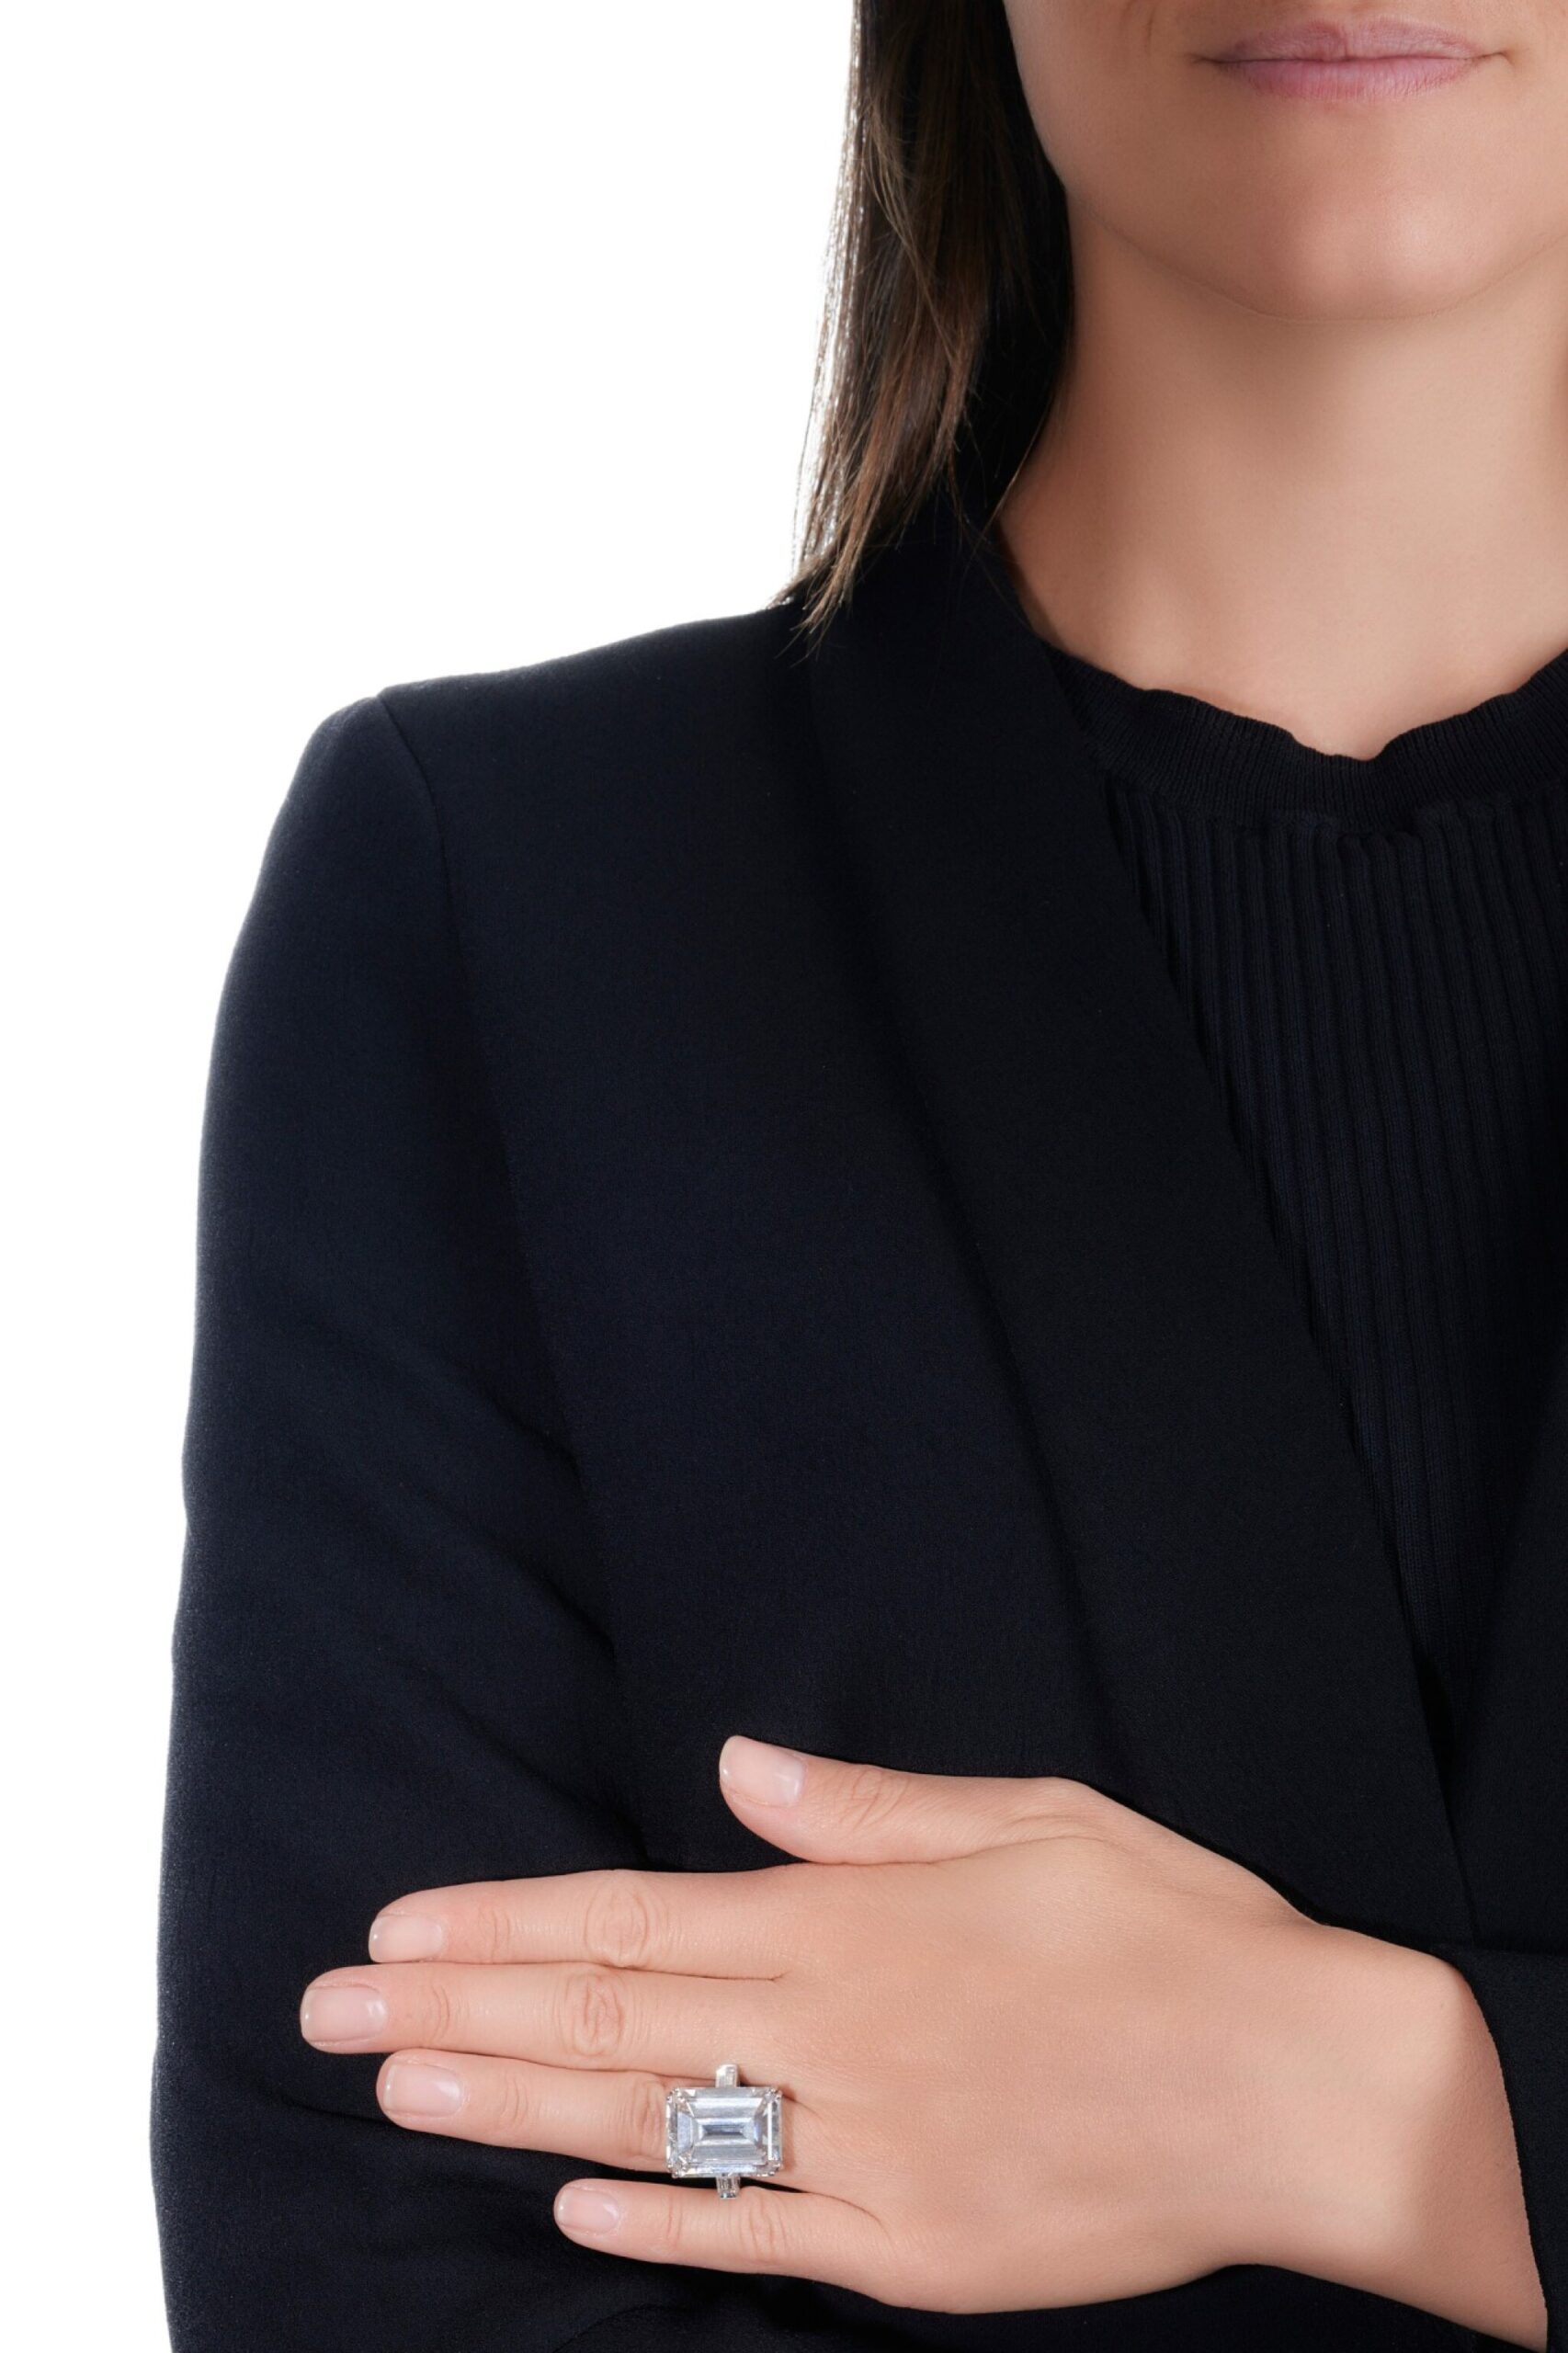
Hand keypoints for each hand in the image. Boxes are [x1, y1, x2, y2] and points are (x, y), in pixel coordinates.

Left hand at [299, 1740, 1541, 2334]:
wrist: (1298, 2090)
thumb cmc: (1169, 1931)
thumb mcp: (1033, 1816)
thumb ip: (869, 1807)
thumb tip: (736, 1768)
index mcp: (854, 1923)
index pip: (630, 1921)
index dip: (501, 1928)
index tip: (394, 1933)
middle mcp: (836, 2038)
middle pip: (606, 2023)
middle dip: (454, 2017)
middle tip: (329, 2018)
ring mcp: (866, 2156)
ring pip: (649, 2129)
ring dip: (508, 2112)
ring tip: (399, 2093)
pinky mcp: (913, 2251)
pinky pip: (757, 2233)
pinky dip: (655, 2219)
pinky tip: (566, 2207)